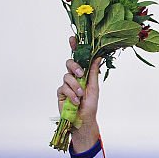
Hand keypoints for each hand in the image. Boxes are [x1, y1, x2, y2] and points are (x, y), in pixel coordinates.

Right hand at [56, 36, 101, 150]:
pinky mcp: (60, 92)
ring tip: (81, 95)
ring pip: (66, 76)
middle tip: (81, 75)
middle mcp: (74, 76)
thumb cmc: (90, 104)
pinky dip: (71, 94)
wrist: (84, 119)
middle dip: (75, 67)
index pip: (79, 58)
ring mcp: (66, 84)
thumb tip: (98, 56)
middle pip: (69, 63)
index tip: (73, 37)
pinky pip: (63, 88)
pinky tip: (76, 101)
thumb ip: (93, 72)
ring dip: (75, 86)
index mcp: (83, 73)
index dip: (75, 47)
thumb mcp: (94, 87)